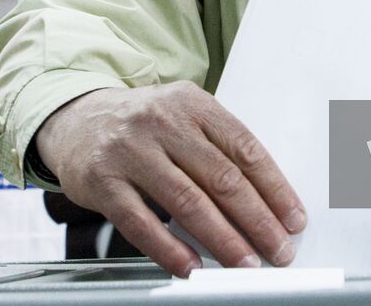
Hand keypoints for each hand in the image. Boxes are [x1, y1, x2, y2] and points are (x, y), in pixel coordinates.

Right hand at [35, 81, 305, 276]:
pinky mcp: (103, 181)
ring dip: (222, 239)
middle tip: (278, 250)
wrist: (77, 120)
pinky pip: (141, 222)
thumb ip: (217, 148)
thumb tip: (266, 201)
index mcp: (192, 103)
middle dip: (257, 220)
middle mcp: (162, 122)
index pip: (244, 149)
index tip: (293, 219)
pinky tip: (190, 266)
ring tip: (244, 263)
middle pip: (221, 178)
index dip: (275, 188)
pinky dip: (169, 249)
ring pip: (187, 201)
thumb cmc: (143, 125)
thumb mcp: (183, 117)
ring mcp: (130, 151)